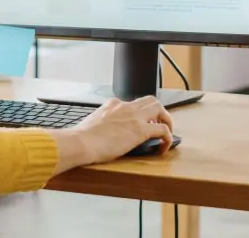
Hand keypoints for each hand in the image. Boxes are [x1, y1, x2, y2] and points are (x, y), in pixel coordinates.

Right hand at [49, 97, 173, 172]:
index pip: (132, 103)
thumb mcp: (92, 123)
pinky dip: (168, 138)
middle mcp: (125, 106)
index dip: (139, 114)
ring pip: (160, 108)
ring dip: (166, 120)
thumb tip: (103, 133)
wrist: (81, 142)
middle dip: (158, 112)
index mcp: (112, 104)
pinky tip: (163, 147)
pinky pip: (163, 130)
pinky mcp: (140, 130)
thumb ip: (102, 123)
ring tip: (166, 134)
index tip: (140, 123)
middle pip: (150, 100)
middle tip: (158, 125)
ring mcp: (134, 117)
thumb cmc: (82, 138)